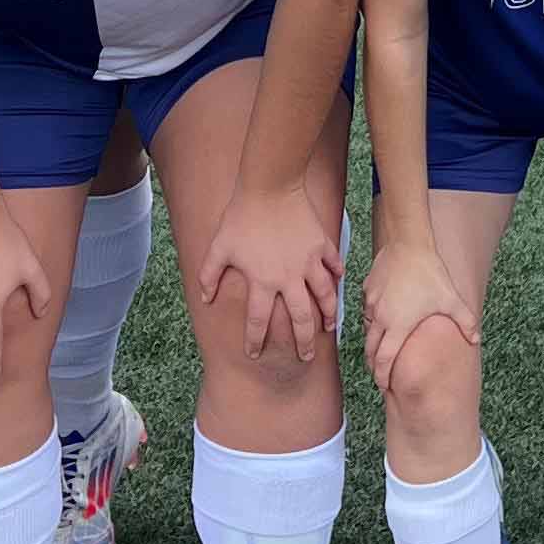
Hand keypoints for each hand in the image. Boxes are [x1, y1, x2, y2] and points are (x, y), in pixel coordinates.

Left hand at [197, 184, 344, 365]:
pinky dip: (337, 276)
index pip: (258, 321)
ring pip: (325, 296)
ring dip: (328, 314)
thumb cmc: (241, 217)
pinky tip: (339, 283)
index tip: (254, 355)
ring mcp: (309, 261)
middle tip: (305, 357)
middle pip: (300, 318)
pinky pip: (334, 265)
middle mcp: (289, 278)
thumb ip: (209, 275)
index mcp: (262, 282)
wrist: (270, 186)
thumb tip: (205, 298)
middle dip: (303, 342)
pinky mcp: (322, 245)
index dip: (254, 341)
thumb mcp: (218, 247)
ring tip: (329, 327)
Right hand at [359, 236, 478, 400]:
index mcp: (398, 326)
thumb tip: (477, 339)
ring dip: (372, 342)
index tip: (384, 385)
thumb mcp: (451, 299)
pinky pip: (366, 310)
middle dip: (373, 365)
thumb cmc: (430, 273)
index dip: (382, 376)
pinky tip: (381, 318)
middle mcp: (381, 318)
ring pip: (366, 330)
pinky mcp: (367, 290)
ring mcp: (371, 303)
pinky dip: (371, 319)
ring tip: (379, 349)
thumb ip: (466, 322)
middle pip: (370, 350)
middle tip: (379, 373)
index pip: (384, 360)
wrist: (408, 243)